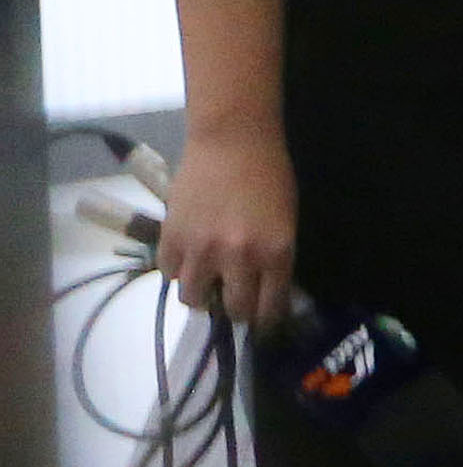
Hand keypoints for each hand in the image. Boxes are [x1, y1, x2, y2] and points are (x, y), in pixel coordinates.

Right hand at [151, 127, 297, 335]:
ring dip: (202, 296)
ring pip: (194, 299)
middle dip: (235, 312)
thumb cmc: (269, 175)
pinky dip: (179, 271)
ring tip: (207, 284)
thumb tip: (266, 289)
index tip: (264, 324)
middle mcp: (238, 258)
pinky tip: (188, 260)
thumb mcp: (287, 221)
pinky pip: (170, 273)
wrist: (232, 141)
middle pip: (233, 310)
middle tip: (234, 304)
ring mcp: (201, 249)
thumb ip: (276, 257)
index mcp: (276, 254)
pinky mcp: (171, 236)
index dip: (267, 321)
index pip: (270, 307)